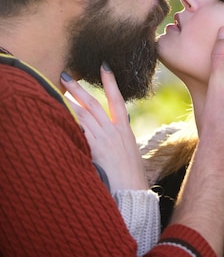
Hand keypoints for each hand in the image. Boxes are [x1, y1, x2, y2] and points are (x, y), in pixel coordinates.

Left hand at [61, 65, 147, 191]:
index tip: (104, 65)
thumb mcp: (129, 151)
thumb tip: (107, 131)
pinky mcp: (95, 150)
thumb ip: (118, 138)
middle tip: (66, 74)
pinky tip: (59, 116)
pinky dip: (70, 123)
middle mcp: (113, 130)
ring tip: (57, 92)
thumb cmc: (132, 175)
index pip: (117, 98)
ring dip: (69, 102)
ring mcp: (103, 139)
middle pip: (92, 103)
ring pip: (82, 115)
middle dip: (78, 87)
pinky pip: (79, 132)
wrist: (133, 192)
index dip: (110, 81)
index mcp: (124, 129)